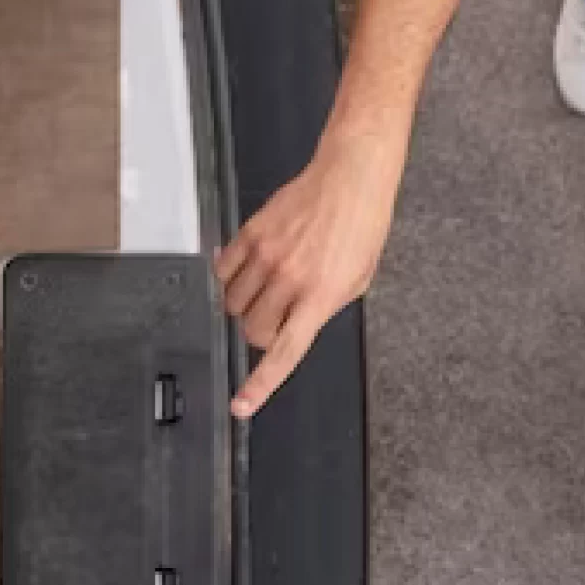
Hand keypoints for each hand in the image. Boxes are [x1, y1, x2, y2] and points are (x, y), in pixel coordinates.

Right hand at [215, 134, 399, 418]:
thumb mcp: (356, 280)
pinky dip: (230, 278)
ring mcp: (267, 256)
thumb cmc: (361, 227)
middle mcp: (290, 279)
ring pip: (233, 304)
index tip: (242, 405)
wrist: (350, 179)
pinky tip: (249, 269)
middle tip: (277, 318)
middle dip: (261, 333)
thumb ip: (324, 308)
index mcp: (321, 297)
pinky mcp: (250, 234)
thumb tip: (295, 326)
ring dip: (245, 306)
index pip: (284, 353)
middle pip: (252, 330)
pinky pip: (223, 271)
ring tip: (267, 288)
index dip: (260, 385)